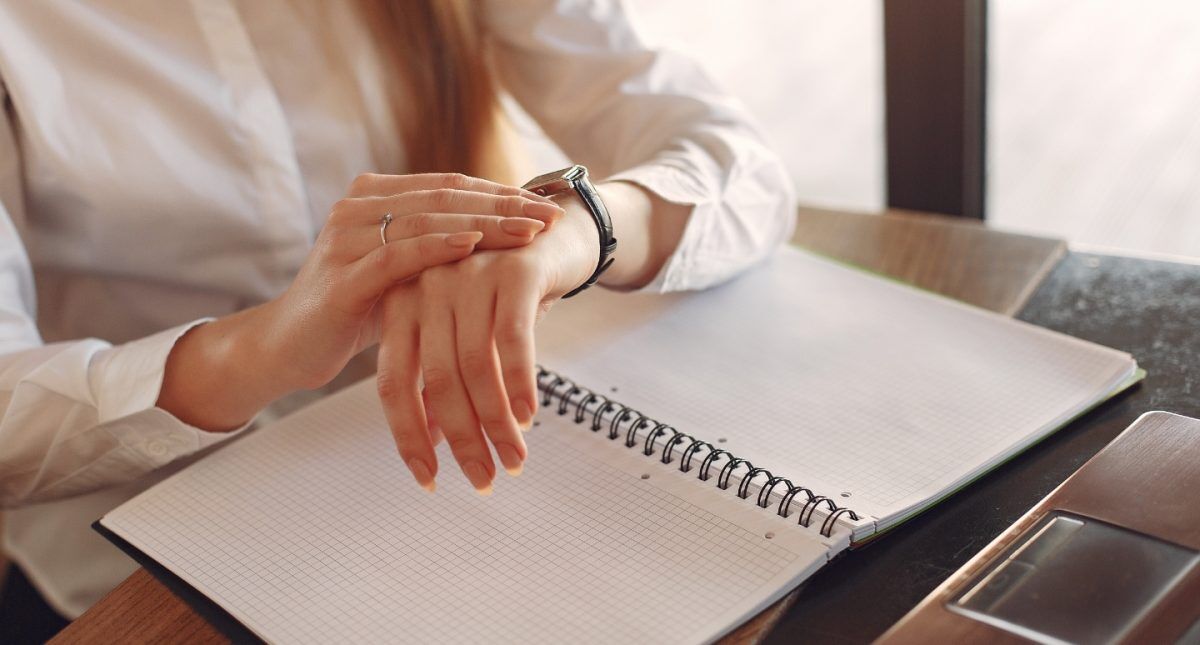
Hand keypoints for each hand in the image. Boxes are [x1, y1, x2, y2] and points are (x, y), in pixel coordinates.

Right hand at [158, 173, 561, 430]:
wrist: (288, 347)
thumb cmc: (355, 311)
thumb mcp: (404, 274)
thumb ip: (441, 249)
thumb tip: (511, 243)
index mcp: (374, 197)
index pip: (450, 186)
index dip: (500, 193)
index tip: (546, 206)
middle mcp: (357, 207)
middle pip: (444, 197)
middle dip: (503, 205)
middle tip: (549, 216)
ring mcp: (346, 238)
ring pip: (427, 220)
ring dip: (484, 224)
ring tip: (527, 231)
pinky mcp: (342, 276)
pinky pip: (397, 255)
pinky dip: (438, 248)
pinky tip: (475, 245)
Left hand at [376, 192, 600, 492]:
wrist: (555, 232)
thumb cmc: (504, 291)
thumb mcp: (466, 332)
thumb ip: (441, 378)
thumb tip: (431, 440)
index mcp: (402, 303)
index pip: (393, 382)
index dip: (409, 436)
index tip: (429, 478)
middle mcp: (427, 286)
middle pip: (433, 379)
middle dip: (460, 439)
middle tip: (482, 479)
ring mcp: (468, 275)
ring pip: (474, 365)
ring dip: (495, 422)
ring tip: (513, 459)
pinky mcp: (512, 271)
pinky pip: (512, 339)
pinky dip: (520, 383)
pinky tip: (528, 417)